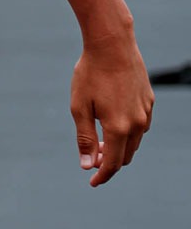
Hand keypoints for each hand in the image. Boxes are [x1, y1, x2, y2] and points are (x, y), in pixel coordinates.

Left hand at [71, 39, 153, 185]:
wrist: (112, 45)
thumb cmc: (90, 74)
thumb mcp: (79, 107)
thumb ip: (85, 138)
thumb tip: (88, 165)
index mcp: (118, 127)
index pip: (113, 163)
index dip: (103, 175)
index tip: (92, 183)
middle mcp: (137, 123)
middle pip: (126, 156)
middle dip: (110, 163)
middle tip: (93, 161)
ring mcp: (146, 112)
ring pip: (135, 142)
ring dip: (120, 148)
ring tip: (101, 144)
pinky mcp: (149, 102)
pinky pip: (140, 126)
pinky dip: (128, 133)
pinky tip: (114, 125)